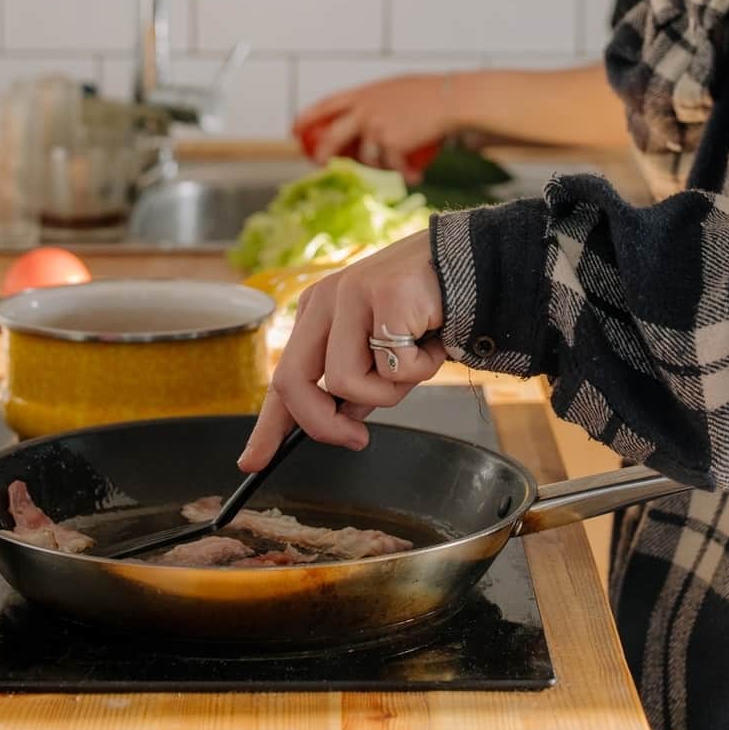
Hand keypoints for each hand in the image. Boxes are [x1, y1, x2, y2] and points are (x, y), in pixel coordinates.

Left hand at [238, 230, 447, 471]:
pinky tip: (434, 339)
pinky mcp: (382, 295)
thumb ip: (355, 386)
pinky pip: (392, 367)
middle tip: (356, 438)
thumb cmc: (429, 312)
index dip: (267, 426)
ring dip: (390, 390)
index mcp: (318, 314)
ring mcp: (350, 295)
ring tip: (417, 360)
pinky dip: (422, 367)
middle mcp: (325, 302)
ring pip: (345, 382)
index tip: (252, 462)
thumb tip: (340, 422)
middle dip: (322, 424)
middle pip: (293, 381)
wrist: (476, 267)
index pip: (283, 377)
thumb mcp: (380, 355)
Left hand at [295, 74, 452, 182]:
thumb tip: (365, 121)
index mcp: (363, 93)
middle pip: (333, 136)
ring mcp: (375, 127)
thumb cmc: (430, 95)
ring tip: (401, 166)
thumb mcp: (396, 90)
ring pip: (367, 158)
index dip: (307, 117)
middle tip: (321, 163)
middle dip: (323, 152)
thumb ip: (377, 102)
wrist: (451, 101)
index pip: (326, 104)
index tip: (294, 129)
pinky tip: (415, 176)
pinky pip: (392, 166)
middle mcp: (364, 110)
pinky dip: (405, 173)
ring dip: (383, 166)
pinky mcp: (389, 144)